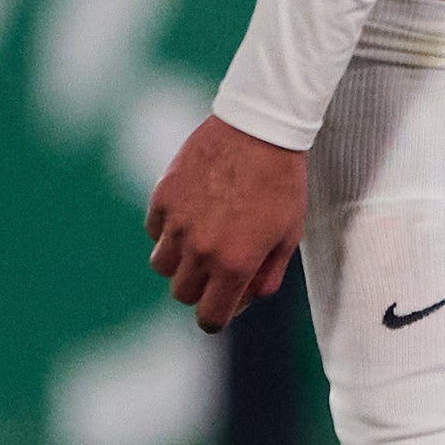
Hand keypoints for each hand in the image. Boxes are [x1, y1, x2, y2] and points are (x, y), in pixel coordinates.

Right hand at [144, 115, 307, 331]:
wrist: (261, 127)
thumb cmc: (282, 182)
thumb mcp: (289, 235)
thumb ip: (267, 276)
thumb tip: (245, 300)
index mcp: (234, 263)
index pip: (210, 317)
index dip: (217, 316)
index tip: (221, 307)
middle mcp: (200, 249)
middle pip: (183, 293)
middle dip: (201, 287)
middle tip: (218, 265)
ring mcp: (177, 223)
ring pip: (163, 266)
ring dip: (180, 261)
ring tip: (204, 236)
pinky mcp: (162, 198)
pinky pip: (155, 232)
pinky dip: (169, 230)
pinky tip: (192, 211)